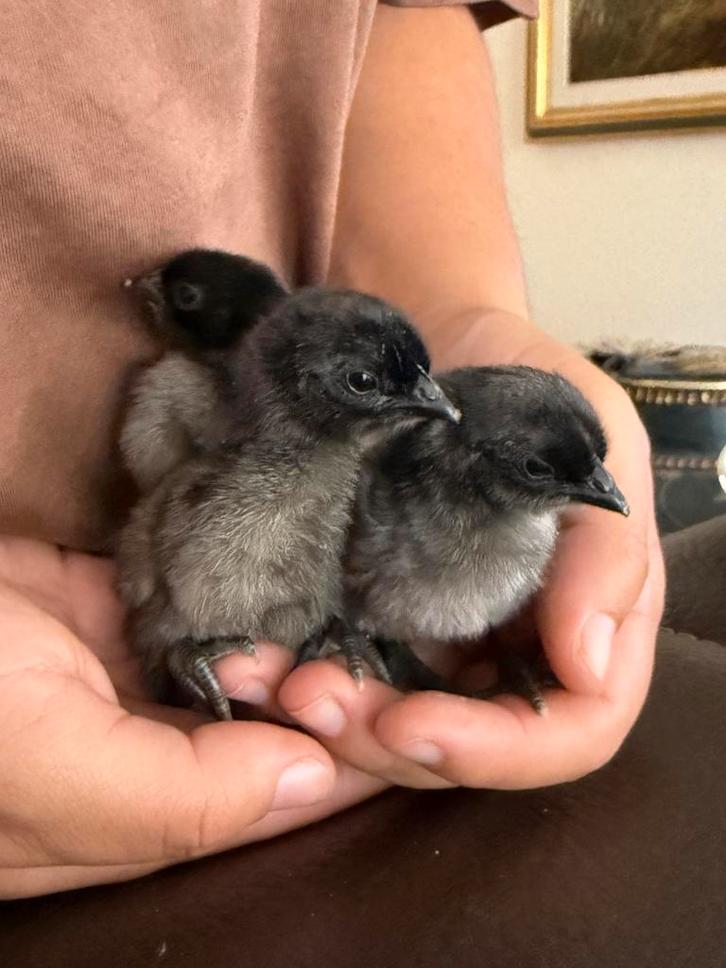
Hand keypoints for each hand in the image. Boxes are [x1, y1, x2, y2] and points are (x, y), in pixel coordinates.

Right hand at [0, 538, 382, 897]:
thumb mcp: (51, 766)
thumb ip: (180, 794)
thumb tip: (310, 779)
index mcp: (107, 827)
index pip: (247, 810)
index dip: (329, 771)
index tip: (401, 724)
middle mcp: (121, 760)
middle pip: (245, 742)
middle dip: (314, 703)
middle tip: (366, 654)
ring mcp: (111, 681)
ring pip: (225, 675)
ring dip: (283, 648)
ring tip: (339, 617)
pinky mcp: (103, 613)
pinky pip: (195, 613)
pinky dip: (241, 601)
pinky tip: (294, 580)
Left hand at [276, 314, 664, 789]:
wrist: (431, 335)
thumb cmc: (523, 378)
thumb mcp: (592, 440)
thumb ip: (606, 551)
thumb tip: (586, 665)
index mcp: (577, 626)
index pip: (563, 731)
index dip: (494, 750)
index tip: (413, 724)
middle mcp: (504, 651)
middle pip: (459, 748)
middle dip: (380, 740)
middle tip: (310, 696)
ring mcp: (429, 641)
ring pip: (383, 723)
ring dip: (321, 722)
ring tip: (259, 677)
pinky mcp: (366, 617)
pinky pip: (332, 668)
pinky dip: (287, 677)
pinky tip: (240, 657)